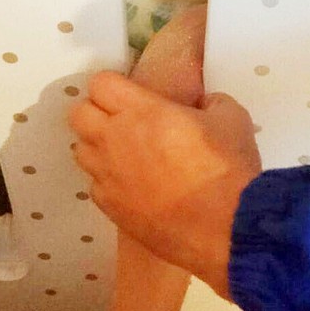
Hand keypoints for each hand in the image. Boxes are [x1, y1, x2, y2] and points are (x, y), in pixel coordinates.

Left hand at [69, 10, 260, 297]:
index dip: (114, 84)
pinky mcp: (110, 208)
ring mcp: (108, 176)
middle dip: (96, 111)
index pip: (99, 83)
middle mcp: (114, 139)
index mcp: (140, 110)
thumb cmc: (227, 166)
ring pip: (80, 150)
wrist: (225, 227)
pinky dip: (108, 179)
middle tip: (124, 119)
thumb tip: (202, 106)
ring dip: (98, 145)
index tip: (132, 93)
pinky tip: (133, 184)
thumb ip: (209, 103)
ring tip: (126, 152)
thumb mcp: (231, 116)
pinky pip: (95, 184)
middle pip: (78, 114)